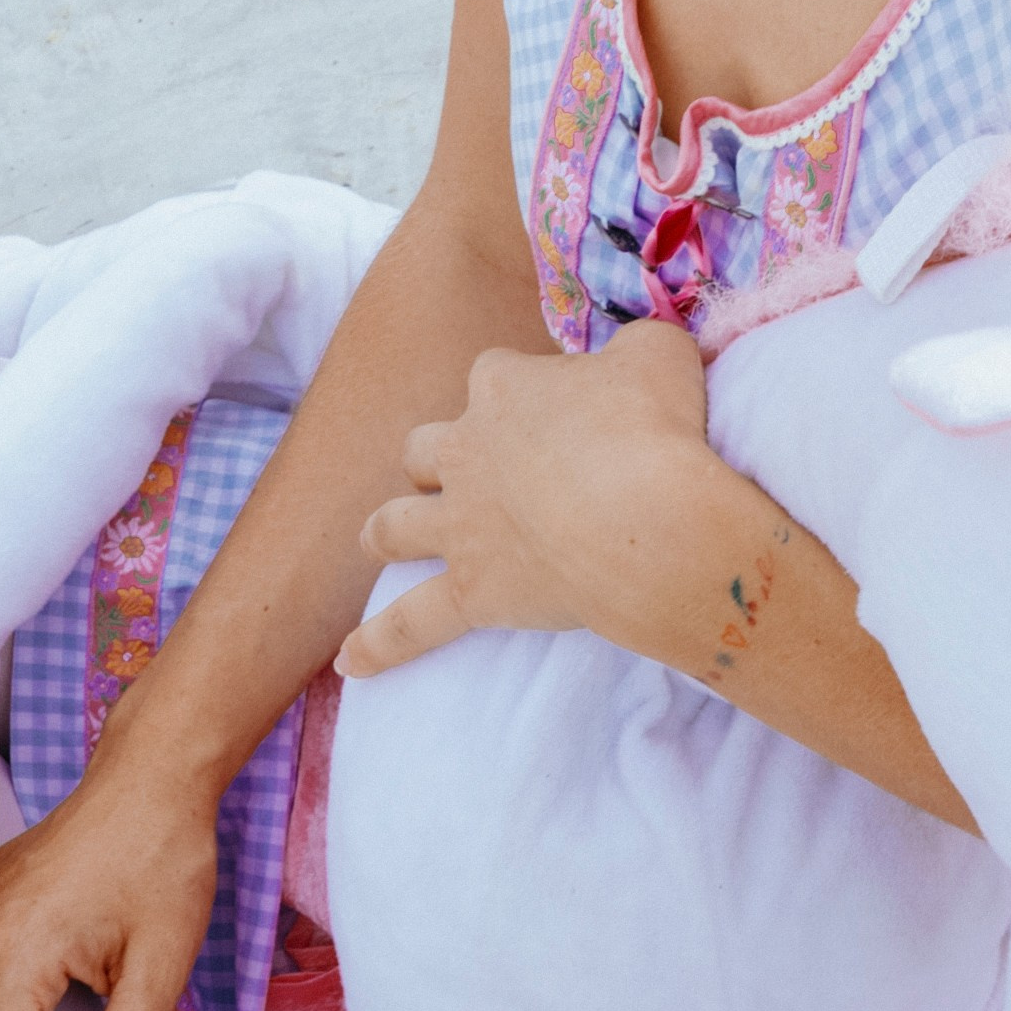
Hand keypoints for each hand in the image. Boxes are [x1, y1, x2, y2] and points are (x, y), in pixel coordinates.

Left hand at [337, 321, 721, 677]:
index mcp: (504, 388)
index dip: (521, 388)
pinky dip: (380, 644)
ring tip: (378, 540)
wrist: (648, 520)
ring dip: (387, 530)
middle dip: (436, 458)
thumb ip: (636, 347)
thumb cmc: (657, 428)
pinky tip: (350, 664)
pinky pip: (410, 623)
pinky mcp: (471, 591)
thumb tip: (632, 356)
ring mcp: (460, 525)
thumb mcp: (659, 354)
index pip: (494, 375)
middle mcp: (466, 451)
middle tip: (468, 471)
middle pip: (426, 449)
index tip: (559, 407)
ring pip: (396, 524)